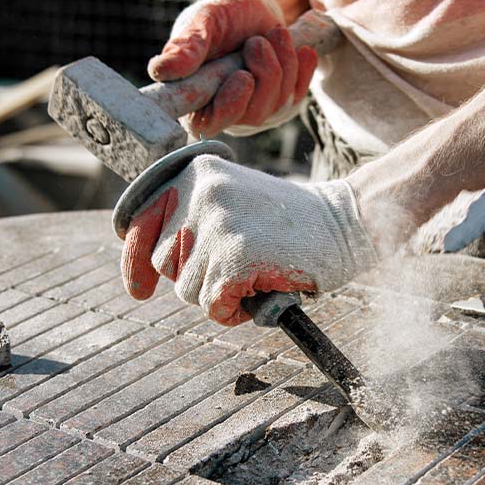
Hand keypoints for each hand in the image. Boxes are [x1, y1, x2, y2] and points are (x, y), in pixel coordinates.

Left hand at [120, 155, 377, 325]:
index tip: (139, 290)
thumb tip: (143, 271)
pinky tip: (262, 292)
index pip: (140, 221)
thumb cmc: (293, 223)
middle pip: (165, 262)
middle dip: (196, 277)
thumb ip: (194, 220)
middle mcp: (200, 192)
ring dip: (219, 295)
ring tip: (258, 275)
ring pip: (188, 289)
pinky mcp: (236, 257)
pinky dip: (235, 311)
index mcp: (196, 173)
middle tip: (240, 269)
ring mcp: (217, 224)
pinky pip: (213, 305)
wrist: (349, 222)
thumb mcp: (235, 202)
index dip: (136, 260)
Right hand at [148, 0, 317, 136]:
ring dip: (282, 62)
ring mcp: (257, 112)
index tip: (243, 77)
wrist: (257, 9)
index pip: (207, 124)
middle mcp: (226, 113)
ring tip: (272, 35)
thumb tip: (162, 70)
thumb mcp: (204, 22)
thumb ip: (186, 46)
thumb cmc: (224, 16)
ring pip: (279, 104)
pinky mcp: (282, 105)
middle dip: (265, 74)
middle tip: (257, 42)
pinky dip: (301, 67)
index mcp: (196, 99)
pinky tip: (298, 49)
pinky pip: (298, 95)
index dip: (229, 106)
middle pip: (252, 115)